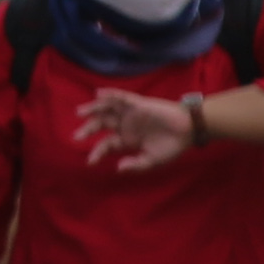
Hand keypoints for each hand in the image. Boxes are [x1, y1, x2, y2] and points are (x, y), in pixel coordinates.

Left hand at [79, 89, 197, 173]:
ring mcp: (131, 114)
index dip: (97, 152)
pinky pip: (122, 97)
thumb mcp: (152, 161)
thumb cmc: (171, 147)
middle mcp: (125, 125)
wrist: (188, 132)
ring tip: (80, 113)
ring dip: (94, 109)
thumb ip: (135, 165)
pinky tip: (98, 94)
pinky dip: (110, 95)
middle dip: (88, 129)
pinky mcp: (139, 104)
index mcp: (127, 140)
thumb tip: (117, 168)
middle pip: (102, 125)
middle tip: (75, 136)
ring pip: (108, 109)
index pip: (107, 144)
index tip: (90, 162)